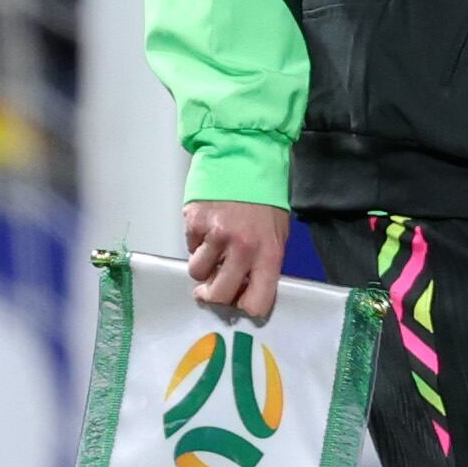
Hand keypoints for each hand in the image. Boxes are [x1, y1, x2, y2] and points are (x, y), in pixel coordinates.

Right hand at [183, 200, 283, 319]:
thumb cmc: (264, 199)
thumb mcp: (277, 234)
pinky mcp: (195, 222)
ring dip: (202, 267)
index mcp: (269, 254)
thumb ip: (262, 263)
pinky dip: (196, 244)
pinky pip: (190, 247)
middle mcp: (242, 248)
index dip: (245, 307)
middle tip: (210, 290)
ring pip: (197, 272)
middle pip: (219, 295)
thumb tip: (243, 287)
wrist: (244, 159)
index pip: (256, 302)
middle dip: (213, 295)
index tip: (239, 302)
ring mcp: (216, 235)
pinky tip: (207, 230)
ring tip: (210, 253)